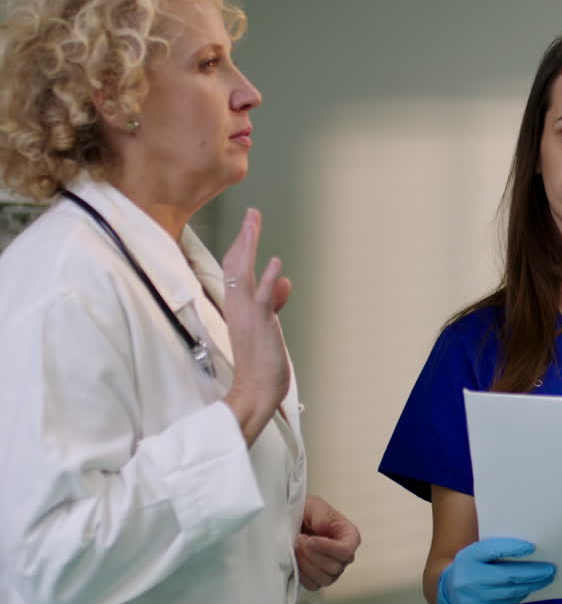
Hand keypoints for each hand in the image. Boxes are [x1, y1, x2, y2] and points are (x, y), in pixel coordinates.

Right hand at [220, 208, 292, 444]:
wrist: (256, 390)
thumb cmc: (261, 361)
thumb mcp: (268, 326)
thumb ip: (274, 301)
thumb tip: (284, 282)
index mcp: (237, 306)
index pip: (236, 269)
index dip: (242, 244)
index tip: (250, 222)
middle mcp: (237, 306)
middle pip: (236, 263)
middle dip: (244, 236)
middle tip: (252, 213)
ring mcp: (246, 314)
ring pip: (243, 273)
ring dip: (250, 246)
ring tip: (254, 222)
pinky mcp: (260, 325)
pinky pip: (262, 299)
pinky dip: (268, 280)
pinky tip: (275, 263)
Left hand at [295, 495, 360, 590]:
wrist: (293, 522)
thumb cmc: (308, 513)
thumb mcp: (314, 505)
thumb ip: (320, 514)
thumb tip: (323, 527)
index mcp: (350, 536)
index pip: (346, 550)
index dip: (328, 548)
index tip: (310, 540)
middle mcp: (345, 556)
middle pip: (335, 567)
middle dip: (313, 555)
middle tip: (298, 540)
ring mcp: (332, 569)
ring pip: (325, 579)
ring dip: (306, 565)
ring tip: (296, 549)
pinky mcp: (318, 579)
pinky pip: (313, 585)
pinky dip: (302, 575)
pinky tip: (295, 561)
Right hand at [437, 538, 555, 603]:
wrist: (449, 588)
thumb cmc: (472, 564)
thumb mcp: (478, 551)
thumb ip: (498, 548)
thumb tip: (529, 547)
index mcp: (468, 557)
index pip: (492, 550)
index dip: (513, 548)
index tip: (533, 547)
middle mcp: (468, 579)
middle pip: (506, 576)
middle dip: (532, 573)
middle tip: (550, 569)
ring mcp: (473, 599)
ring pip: (509, 593)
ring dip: (530, 586)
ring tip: (546, 578)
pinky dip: (520, 596)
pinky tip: (530, 588)